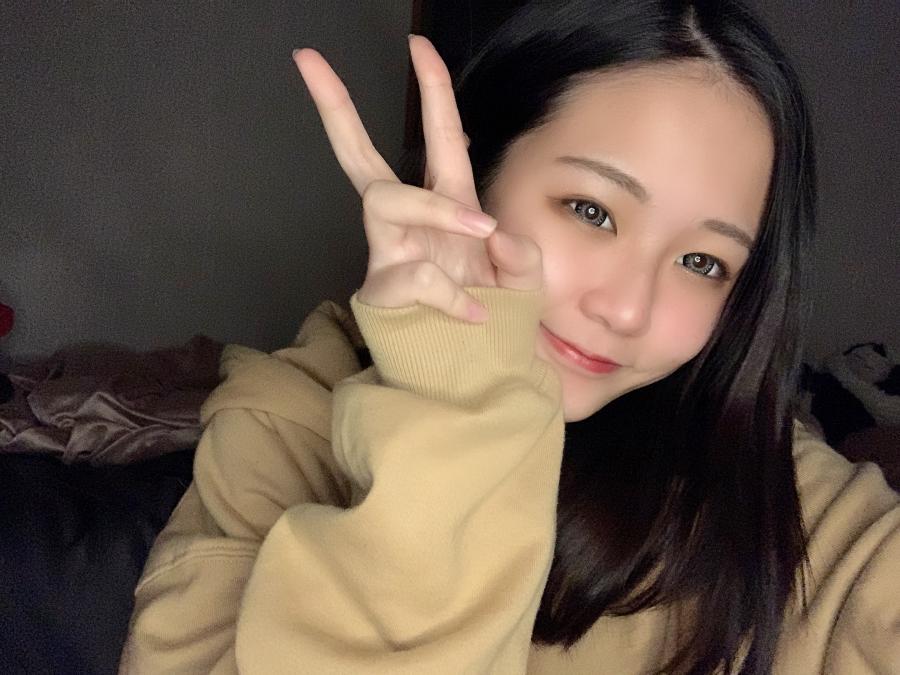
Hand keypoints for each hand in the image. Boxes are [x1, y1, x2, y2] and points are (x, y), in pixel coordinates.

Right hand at [293, 35, 541, 321]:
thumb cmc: (497, 316)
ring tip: (479, 231)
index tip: (417, 44)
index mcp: (448, 203)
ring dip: (433, 206)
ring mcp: (390, 253)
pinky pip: (412, 274)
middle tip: (309, 62)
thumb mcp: (524, 279)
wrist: (480, 375)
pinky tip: (474, 311)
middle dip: (337, 109)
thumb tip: (492, 231)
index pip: (438, 137)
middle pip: (361, 158)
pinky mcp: (381, 292)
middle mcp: (410, 221)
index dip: (431, 90)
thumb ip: (521, 253)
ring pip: (385, 199)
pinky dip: (450, 291)